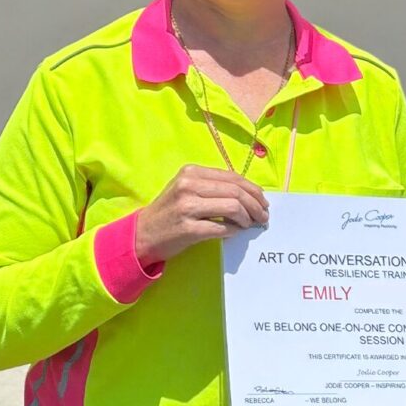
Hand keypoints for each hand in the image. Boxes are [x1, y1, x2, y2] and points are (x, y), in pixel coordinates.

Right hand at [135, 164, 268, 263]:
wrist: (142, 234)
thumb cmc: (169, 210)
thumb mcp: (186, 189)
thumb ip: (213, 186)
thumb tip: (248, 194)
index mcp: (191, 172)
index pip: (232, 177)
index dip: (252, 189)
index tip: (263, 200)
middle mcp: (189, 185)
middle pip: (236, 191)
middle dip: (256, 204)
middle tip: (263, 216)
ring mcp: (188, 207)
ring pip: (232, 207)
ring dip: (247, 218)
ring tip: (251, 224)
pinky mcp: (188, 229)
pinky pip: (222, 228)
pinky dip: (234, 230)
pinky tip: (236, 232)